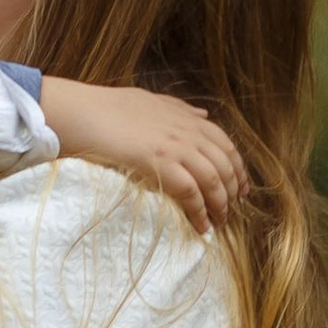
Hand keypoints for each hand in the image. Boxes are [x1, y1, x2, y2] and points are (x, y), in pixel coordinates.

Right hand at [36, 79, 246, 233]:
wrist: (86, 113)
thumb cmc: (111, 107)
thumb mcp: (152, 100)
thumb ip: (180, 108)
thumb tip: (203, 114)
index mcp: (188, 118)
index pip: (226, 145)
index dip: (237, 168)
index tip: (240, 187)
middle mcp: (188, 132)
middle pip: (225, 165)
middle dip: (233, 190)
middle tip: (232, 209)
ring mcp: (176, 148)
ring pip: (213, 181)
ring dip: (220, 205)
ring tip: (219, 222)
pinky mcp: (161, 165)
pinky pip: (191, 193)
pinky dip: (200, 212)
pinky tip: (201, 227)